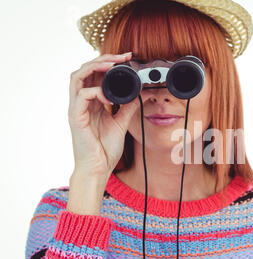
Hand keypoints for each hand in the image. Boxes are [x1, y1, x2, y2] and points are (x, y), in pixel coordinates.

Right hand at [68, 52, 139, 176]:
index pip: (95, 74)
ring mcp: (77, 109)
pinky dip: (95, 91)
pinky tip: (107, 96)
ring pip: (77, 76)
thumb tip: (138, 94)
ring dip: (95, 67)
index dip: (109, 63)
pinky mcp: (75, 117)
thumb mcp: (121, 123)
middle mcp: (82, 102)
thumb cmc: (104, 149)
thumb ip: (127, 108)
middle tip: (122, 57)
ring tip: (112, 65)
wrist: (98, 169)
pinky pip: (81, 96)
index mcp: (91, 102)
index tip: (127, 59)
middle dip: (103, 59)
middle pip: (84, 69)